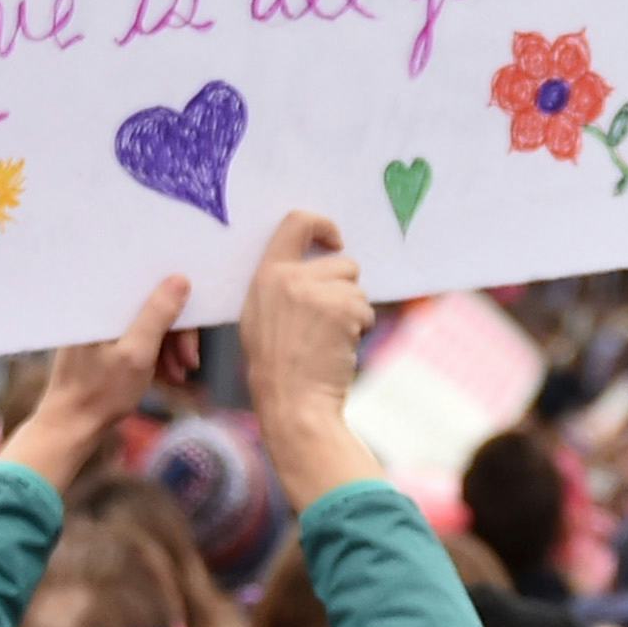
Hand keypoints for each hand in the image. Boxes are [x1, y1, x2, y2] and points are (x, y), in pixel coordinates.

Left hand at [2, 274, 193, 492]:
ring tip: (178, 375)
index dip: (176, 306)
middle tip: (189, 361)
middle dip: (176, 334)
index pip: (148, 287)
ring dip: (169, 347)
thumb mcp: (137, 354)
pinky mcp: (102, 343)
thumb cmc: (99, 394)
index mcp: (100, 304)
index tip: (192, 333)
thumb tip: (179, 278)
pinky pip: (137, 338)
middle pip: (150, 306)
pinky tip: (166, 375)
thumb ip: (157, 315)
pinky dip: (155, 355)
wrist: (70, 429)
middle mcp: (98, 308)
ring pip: (147, 324)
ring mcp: (99, 327)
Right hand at [243, 211, 382, 509]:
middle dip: (345, 290)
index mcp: (266, 276)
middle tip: (326, 324)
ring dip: (353, 312)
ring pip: (357, 288)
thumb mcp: (261, 317)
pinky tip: (338, 348)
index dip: (322, 224)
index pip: (296, 223)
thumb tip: (320, 263)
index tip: (335, 239)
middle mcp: (289, 277)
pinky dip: (361, 328)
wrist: (291, 403)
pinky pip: (366, 309)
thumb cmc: (278, 367)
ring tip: (328, 340)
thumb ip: (283, 286)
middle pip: (342, 263)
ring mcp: (316, 291)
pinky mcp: (341, 308)